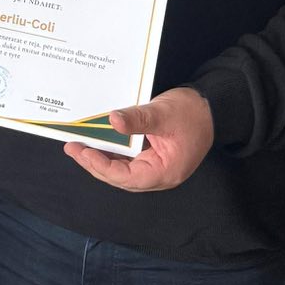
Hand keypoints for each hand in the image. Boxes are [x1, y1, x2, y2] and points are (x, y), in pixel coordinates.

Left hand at [63, 86, 214, 193]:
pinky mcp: (153, 158)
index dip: (102, 166)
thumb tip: (112, 121)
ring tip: (79, 146)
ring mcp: (156, 168)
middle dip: (95, 164)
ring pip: (123, 170)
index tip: (82, 152)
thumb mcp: (163, 113)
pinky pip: (129, 160)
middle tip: (72, 148)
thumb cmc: (191, 112)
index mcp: (165, 172)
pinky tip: (98, 142)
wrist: (212, 107)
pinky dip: (113, 152)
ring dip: (101, 159)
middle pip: (121, 177)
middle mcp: (159, 175)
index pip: (127, 177)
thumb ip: (138, 119)